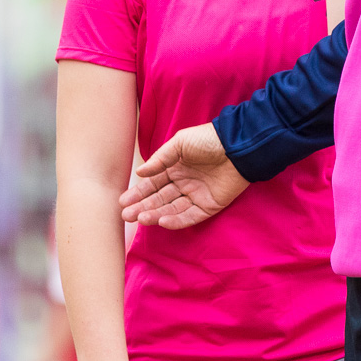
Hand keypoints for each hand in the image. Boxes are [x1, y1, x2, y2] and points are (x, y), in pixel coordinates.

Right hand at [119, 123, 248, 229]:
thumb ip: (160, 160)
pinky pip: (190, 216)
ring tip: (140, 218)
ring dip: (155, 214)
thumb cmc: (208, 140)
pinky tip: (161, 220)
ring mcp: (196, 195)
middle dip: (142, 207)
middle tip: (126, 215)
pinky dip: (176, 220)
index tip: (123, 201)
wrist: (237, 146)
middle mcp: (183, 183)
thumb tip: (139, 173)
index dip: (138, 193)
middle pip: (159, 199)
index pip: (153, 184)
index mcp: (175, 168)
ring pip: (171, 209)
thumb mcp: (180, 143)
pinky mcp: (209, 206)